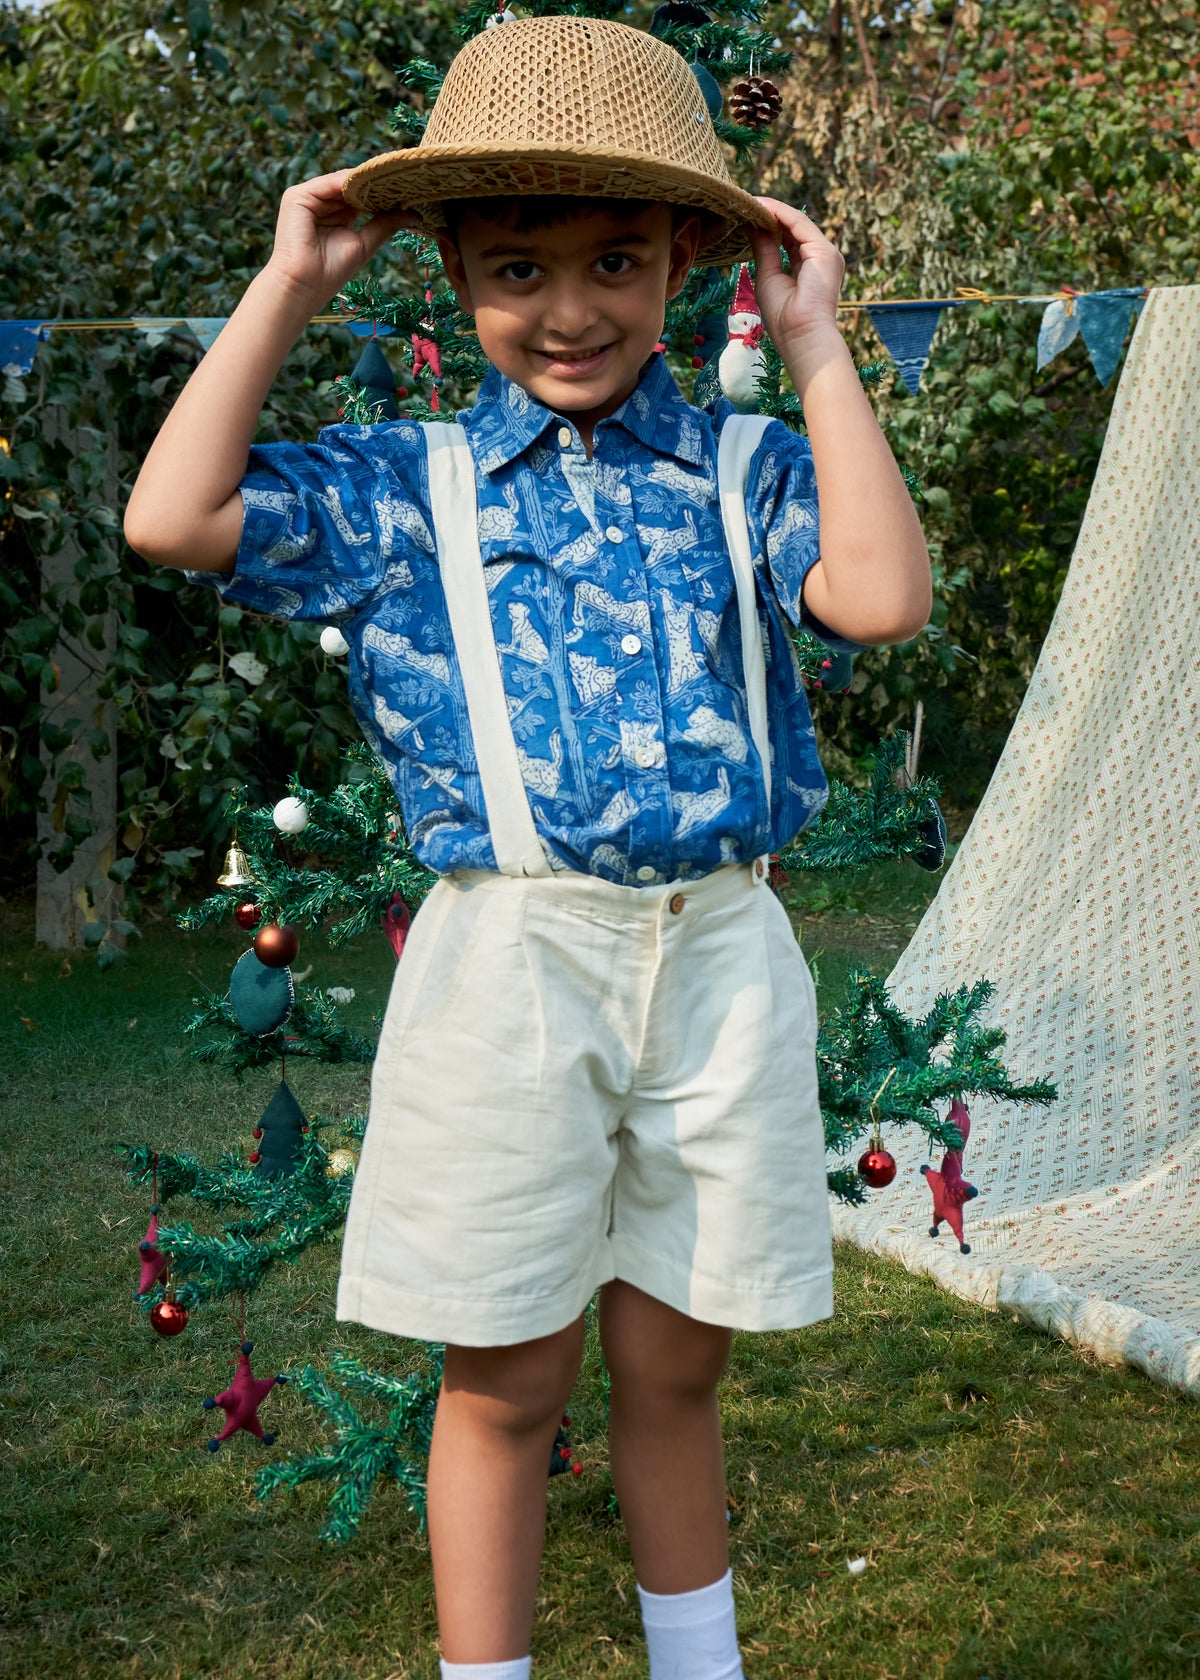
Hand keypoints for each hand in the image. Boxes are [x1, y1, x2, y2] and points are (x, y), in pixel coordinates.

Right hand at [263, 169, 418, 305]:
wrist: (304, 285)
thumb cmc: (331, 272)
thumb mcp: (365, 243)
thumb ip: (385, 224)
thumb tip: (415, 214)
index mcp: (336, 214)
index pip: (359, 196)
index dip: (380, 192)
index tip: (407, 189)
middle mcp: (321, 203)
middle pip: (350, 185)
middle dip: (374, 183)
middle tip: (403, 179)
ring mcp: (308, 199)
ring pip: (340, 181)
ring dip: (363, 180)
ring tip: (389, 180)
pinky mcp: (297, 197)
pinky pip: (327, 183)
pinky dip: (347, 182)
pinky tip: (366, 184)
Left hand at [748, 198, 845, 359]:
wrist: (802, 337)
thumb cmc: (784, 318)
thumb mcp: (768, 277)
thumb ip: (764, 250)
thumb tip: (752, 226)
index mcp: (808, 268)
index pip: (789, 239)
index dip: (769, 226)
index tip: (747, 216)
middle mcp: (820, 257)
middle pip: (794, 228)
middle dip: (770, 214)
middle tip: (744, 203)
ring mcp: (825, 253)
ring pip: (796, 222)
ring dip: (772, 210)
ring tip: (749, 202)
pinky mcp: (824, 250)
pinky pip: (798, 223)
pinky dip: (778, 213)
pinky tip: (760, 207)